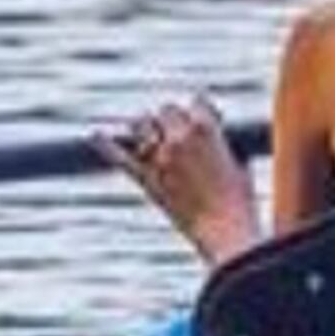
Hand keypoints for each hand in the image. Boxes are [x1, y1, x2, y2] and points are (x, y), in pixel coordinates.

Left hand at [94, 95, 261, 265]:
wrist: (224, 233)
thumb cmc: (239, 204)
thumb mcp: (238, 165)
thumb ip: (221, 146)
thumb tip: (212, 143)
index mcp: (207, 129)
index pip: (195, 102)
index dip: (198, 112)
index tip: (199, 121)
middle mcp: (179, 137)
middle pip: (165, 110)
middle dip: (171, 120)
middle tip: (175, 133)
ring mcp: (159, 158)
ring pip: (141, 125)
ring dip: (146, 128)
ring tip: (151, 137)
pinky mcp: (146, 179)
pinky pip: (119, 156)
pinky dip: (105, 145)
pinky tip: (95, 135)